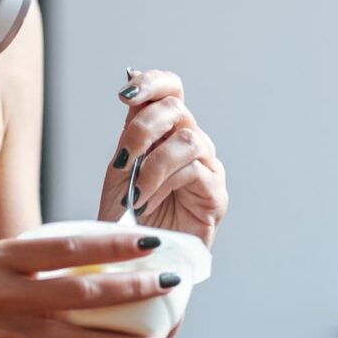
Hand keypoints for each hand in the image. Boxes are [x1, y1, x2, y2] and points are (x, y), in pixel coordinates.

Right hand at [0, 228, 191, 337]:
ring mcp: (5, 332)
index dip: (113, 242)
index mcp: (0, 257)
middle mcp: (5, 292)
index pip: (68, 245)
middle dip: (134, 288)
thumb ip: (22, 264)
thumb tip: (75, 257)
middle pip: (83, 290)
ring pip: (81, 337)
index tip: (150, 237)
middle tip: (173, 283)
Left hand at [100, 67, 227, 249]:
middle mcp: (191, 142)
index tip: (125, 94)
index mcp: (165, 131)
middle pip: (176, 109)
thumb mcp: (120, 169)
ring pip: (188, 139)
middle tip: (123, 160)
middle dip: (143, 130)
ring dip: (154, 164)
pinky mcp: (216, 194)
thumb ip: (130, 130)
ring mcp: (208, 166)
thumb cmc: (128, 216)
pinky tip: (148, 202)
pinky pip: (195, 171)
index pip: (170, 89)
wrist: (136, 258)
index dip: (152, 82)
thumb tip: (131, 79)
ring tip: (136, 192)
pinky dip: (165, 184)